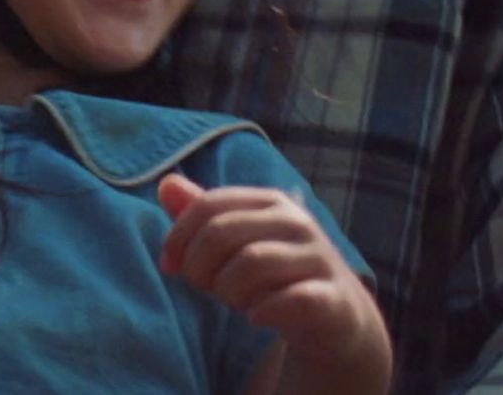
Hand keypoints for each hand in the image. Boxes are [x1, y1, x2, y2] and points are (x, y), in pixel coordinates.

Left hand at [157, 173, 390, 394]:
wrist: (336, 317)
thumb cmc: (274, 274)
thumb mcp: (237, 241)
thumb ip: (202, 214)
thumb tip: (166, 184)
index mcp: (270, 202)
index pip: (208, 206)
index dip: (177, 238)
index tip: (169, 267)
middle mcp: (297, 223)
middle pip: (221, 233)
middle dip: (198, 267)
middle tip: (204, 289)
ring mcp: (318, 258)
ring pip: (251, 263)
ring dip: (227, 291)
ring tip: (234, 302)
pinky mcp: (334, 297)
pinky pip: (292, 299)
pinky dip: (263, 311)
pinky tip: (255, 318)